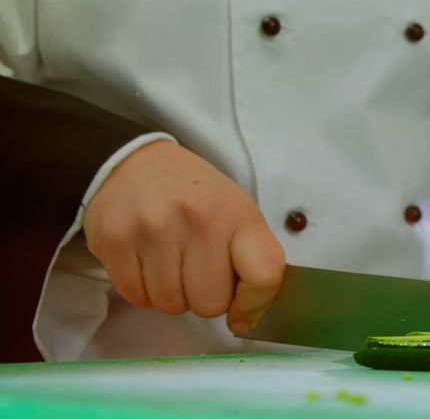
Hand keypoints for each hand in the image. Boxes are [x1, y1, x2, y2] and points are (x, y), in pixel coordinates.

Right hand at [83, 140, 284, 334]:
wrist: (135, 163)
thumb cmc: (194, 194)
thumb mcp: (236, 213)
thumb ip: (250, 260)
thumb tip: (248, 317)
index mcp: (237, 215)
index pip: (264, 274)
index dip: (255, 304)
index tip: (243, 309)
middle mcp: (198, 221)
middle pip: (210, 304)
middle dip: (205, 298)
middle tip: (196, 271)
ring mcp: (154, 230)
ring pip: (170, 304)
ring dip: (171, 293)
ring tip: (170, 260)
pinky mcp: (116, 241)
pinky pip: (136, 297)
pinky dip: (142, 289)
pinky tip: (146, 260)